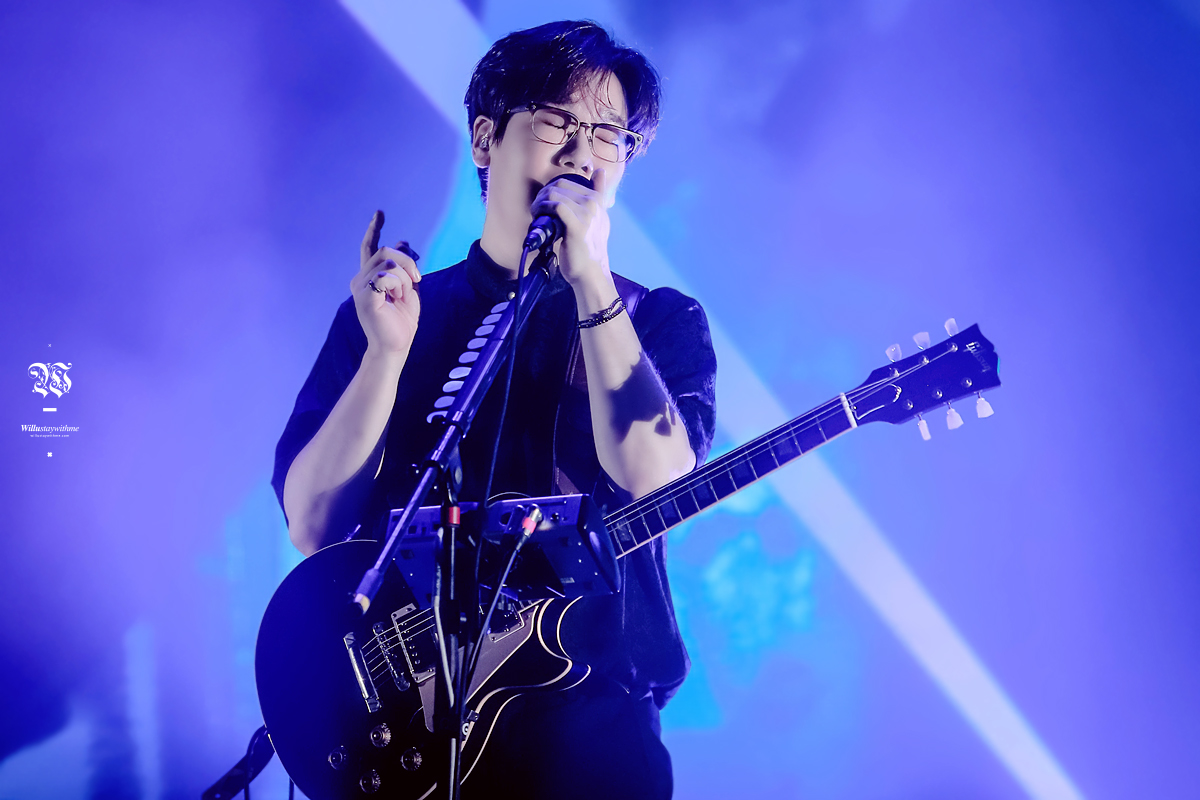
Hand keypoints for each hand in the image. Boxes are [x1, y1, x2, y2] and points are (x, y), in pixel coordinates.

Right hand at [352, 210, 420, 358]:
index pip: (369, 248)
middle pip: (385, 252)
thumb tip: (402, 242)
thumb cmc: (400, 323)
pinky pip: (386, 276)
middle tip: (416, 281)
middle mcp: (360, 280)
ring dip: (404, 278)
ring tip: (402, 296)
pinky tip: (397, 299)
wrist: (394, 347)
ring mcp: (359, 288)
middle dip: (408, 263)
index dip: (374, 229)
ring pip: (388, 263)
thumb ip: (404, 269)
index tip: (379, 214)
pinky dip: (399, 285)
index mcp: (369, 278)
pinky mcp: (365, 297)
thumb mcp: (408, 290)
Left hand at [531, 169, 613, 292]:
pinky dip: (543, 208)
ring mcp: (587, 214)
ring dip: (540, 201)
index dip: (552, 188)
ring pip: (555, 193)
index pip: (569, 181)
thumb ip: (599, 196)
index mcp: (598, 200)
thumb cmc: (588, 248)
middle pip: (560, 184)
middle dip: (544, 193)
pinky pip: (556, 206)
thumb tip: (599, 172)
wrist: (590, 272)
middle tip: (538, 208)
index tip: (545, 202)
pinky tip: (539, 216)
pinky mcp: (577, 225)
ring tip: (536, 213)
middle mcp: (594, 204)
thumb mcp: (598, 219)